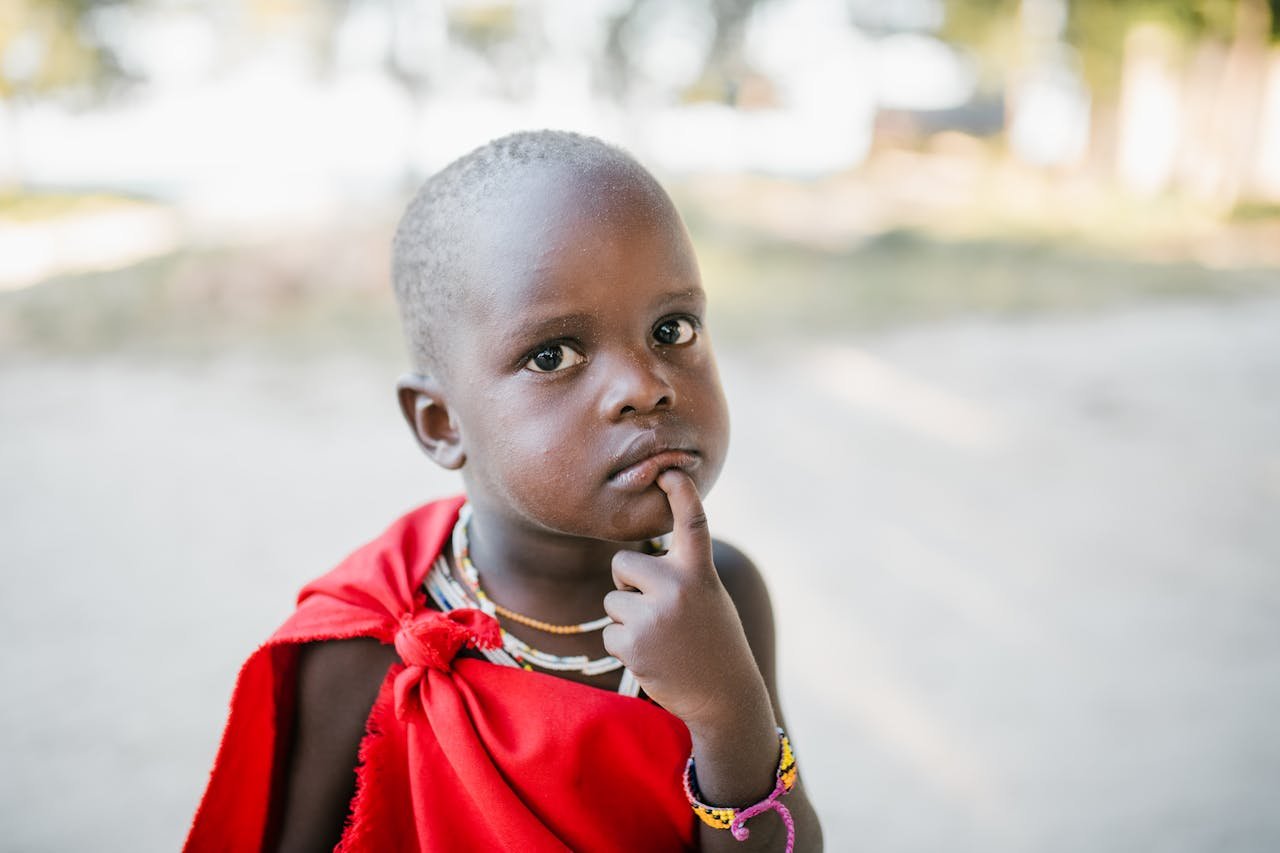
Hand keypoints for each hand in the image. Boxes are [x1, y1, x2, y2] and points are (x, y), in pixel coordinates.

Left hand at [602, 470, 769, 729]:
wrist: (724, 697)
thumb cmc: (714, 641)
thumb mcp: (708, 597)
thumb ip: (680, 573)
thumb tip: (635, 559)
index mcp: (699, 572)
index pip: (691, 522)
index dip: (680, 492)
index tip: (668, 470)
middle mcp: (676, 586)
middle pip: (622, 563)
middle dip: (629, 584)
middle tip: (657, 611)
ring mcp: (652, 614)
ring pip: (613, 601)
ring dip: (628, 620)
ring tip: (661, 640)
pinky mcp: (632, 642)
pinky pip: (608, 632)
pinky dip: (624, 646)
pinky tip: (653, 658)